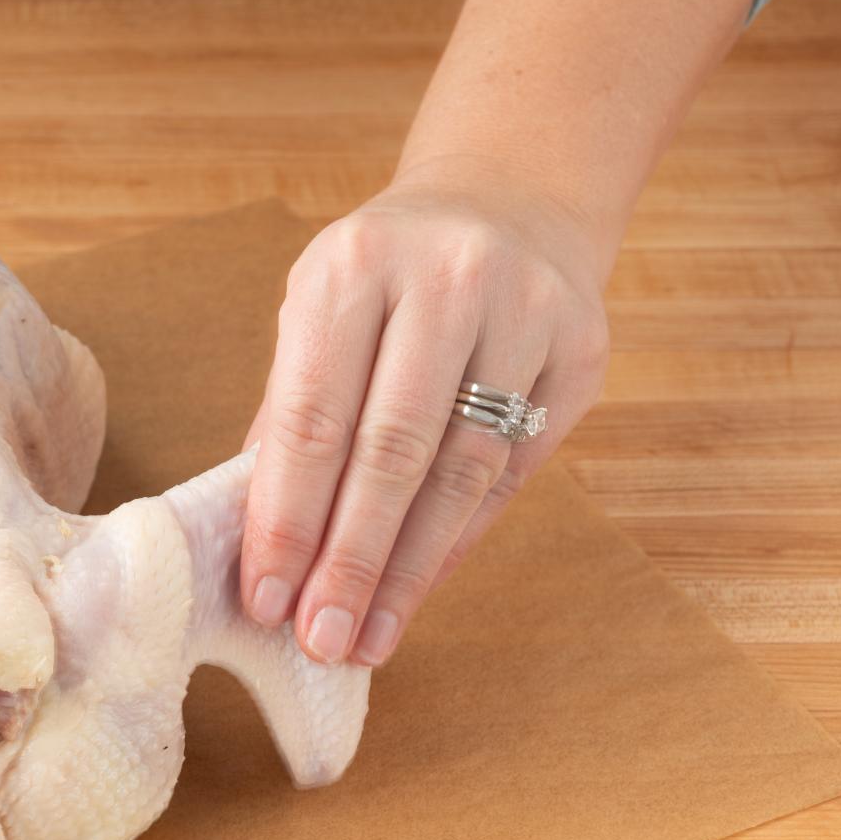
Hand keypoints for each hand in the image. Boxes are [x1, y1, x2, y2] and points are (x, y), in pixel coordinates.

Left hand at [240, 160, 612, 667]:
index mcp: (353, 266)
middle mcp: (445, 279)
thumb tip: (259, 546)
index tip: (265, 597)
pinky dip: (458, 540)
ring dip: (408, 568)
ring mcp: (525, 310)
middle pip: (392, 450)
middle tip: (319, 638)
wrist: (507, 201)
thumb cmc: (386, 281)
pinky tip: (418, 590)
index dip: (287, 517)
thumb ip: (291, 416)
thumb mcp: (319, 314)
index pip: (313, 416)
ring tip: (366, 636)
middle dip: (349, 559)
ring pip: (462, 470)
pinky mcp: (581, 349)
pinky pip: (513, 470)